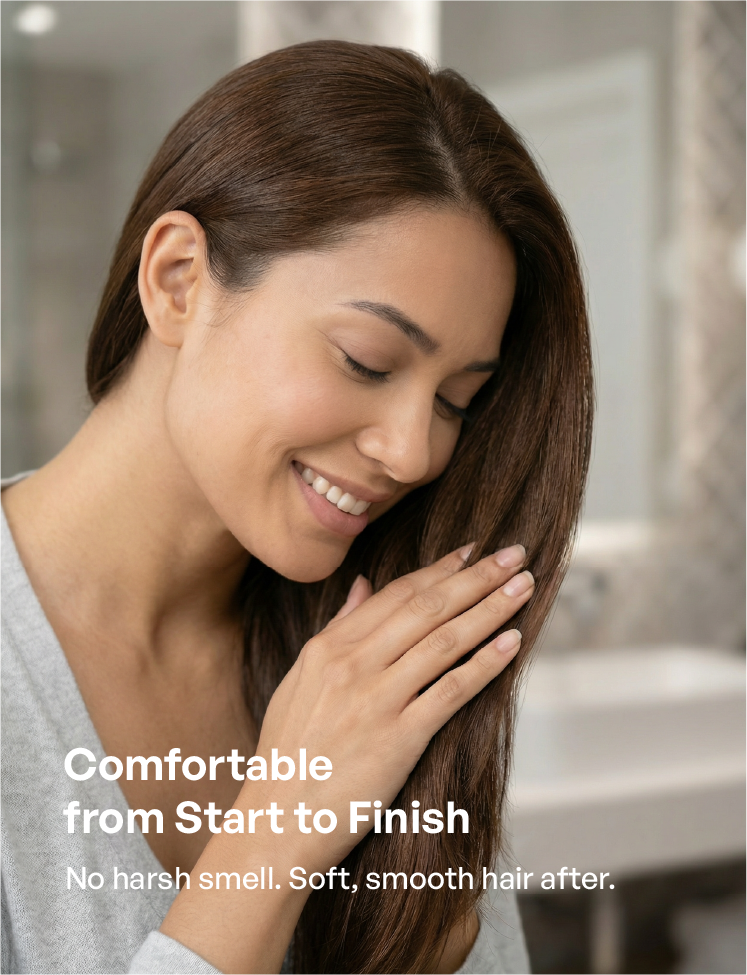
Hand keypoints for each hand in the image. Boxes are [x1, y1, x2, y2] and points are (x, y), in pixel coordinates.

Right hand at [249, 542, 533, 870]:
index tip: (471, 551)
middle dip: (476, 577)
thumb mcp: (299, 682)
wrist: (277, 822)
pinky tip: (511, 644)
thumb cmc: (288, 756)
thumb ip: (335, 630)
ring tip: (524, 587)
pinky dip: (485, 664)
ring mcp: (377, 699)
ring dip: (490, 609)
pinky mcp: (399, 737)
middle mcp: (353, 664)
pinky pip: (451, 690)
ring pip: (445, 640)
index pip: (396, 594)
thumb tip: (364, 584)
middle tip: (513, 554)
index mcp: (328, 648)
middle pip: (427, 607)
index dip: (439, 570)